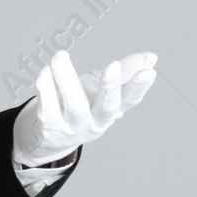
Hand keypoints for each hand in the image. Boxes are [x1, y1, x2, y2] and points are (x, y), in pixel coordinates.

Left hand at [12, 50, 157, 166]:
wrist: (48, 140)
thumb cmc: (81, 107)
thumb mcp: (103, 90)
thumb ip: (126, 72)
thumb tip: (152, 56)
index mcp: (112, 110)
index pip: (130, 99)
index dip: (139, 87)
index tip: (149, 72)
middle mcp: (96, 122)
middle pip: (107, 107)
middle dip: (112, 87)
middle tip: (113, 66)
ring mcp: (74, 128)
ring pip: (74, 105)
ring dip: (67, 79)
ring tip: (60, 57)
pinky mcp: (51, 131)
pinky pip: (49, 110)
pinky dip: (46, 90)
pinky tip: (45, 73)